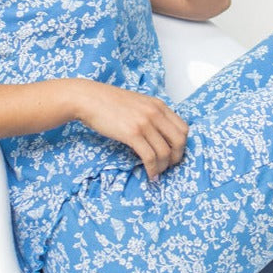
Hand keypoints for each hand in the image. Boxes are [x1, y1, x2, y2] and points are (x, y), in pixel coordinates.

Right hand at [71, 79, 188, 179]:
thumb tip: (159, 134)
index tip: (175, 154)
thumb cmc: (109, 102)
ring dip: (163, 167)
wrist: (89, 98)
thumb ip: (151, 115)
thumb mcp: (138, 103)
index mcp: (158, 105)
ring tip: (156, 173)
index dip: (182, 145)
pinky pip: (149, 157)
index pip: (183, 128)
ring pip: (165, 152)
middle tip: (169, 166)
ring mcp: (145, 123)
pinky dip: (152, 169)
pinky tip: (149, 174)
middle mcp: (155, 113)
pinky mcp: (132, 134)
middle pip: (179, 141)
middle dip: (176, 157)